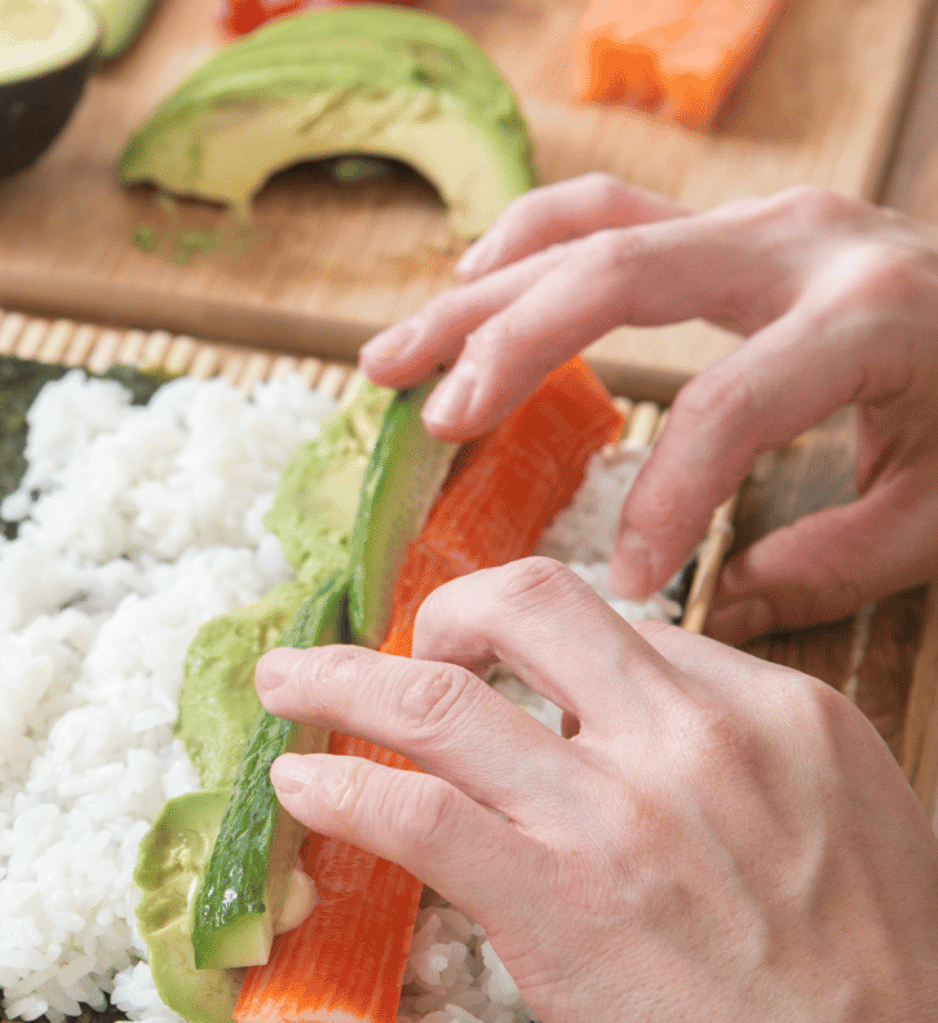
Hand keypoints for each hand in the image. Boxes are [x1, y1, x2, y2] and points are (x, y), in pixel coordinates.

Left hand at [254, 558, 937, 1022]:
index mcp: (772, 708)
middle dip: (440, 612)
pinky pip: (413, 814)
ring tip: (288, 683)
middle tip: (403, 646)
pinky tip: (302, 786)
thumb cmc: (866, 971)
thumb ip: (740, 749)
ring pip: (437, 699)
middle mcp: (691, 738)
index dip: (538, 639)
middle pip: (525, 605)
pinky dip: (339, 789)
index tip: (493, 660)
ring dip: (338, 680)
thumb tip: (634, 715)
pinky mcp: (554, 898)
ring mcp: (616, 815)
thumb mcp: (843, 814)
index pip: (619, 624)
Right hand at [358, 173, 937, 641]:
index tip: (621, 583)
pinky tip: (465, 296)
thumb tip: (711, 613)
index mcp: (868, 316)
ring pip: (588, 230)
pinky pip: (606, 209)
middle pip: (617, 275)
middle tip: (433, 422)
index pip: (727, 405)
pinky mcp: (731, 217)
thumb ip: (835, 563)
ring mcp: (758, 216)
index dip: (663, 498)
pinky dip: (523, 246)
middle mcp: (799, 242)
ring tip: (391, 363)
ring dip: (477, 296)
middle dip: (508, 348)